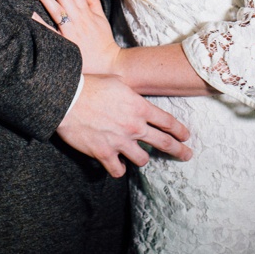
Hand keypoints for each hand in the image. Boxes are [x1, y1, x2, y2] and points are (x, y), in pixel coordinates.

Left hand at [35, 0, 122, 76]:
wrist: (109, 63)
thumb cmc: (104, 42)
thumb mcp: (101, 18)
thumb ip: (92, 0)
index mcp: (86, 11)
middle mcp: (78, 18)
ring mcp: (71, 31)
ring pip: (56, 8)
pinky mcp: (65, 43)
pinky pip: (49, 31)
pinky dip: (39, 21)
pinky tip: (29, 12)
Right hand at [56, 73, 192, 176]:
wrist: (67, 98)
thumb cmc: (90, 86)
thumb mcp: (117, 82)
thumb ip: (131, 93)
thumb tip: (135, 95)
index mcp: (139, 107)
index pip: (168, 122)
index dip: (180, 131)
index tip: (186, 137)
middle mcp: (134, 126)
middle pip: (164, 143)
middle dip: (179, 150)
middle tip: (187, 155)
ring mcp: (120, 141)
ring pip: (142, 159)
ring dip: (141, 158)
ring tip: (138, 156)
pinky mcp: (104, 153)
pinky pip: (118, 170)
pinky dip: (118, 169)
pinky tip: (117, 165)